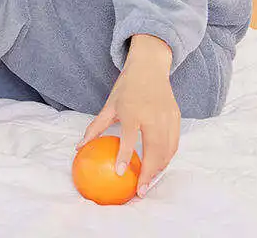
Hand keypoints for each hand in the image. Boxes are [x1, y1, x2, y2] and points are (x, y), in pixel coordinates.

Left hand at [76, 57, 180, 198]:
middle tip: (140, 191)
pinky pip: (174, 144)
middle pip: (154, 150)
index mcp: (132, 109)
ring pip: (167, 150)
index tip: (121, 173)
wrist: (150, 66)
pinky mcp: (176, 118)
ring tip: (148, 183)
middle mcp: (152, 115)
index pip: (129, 137)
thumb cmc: (127, 86)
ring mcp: (167, 117)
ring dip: (158, 169)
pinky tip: (158, 167)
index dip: (124, 156)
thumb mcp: (109, 104)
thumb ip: (96, 126)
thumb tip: (79, 146)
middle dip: (148, 173)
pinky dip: (167, 158)